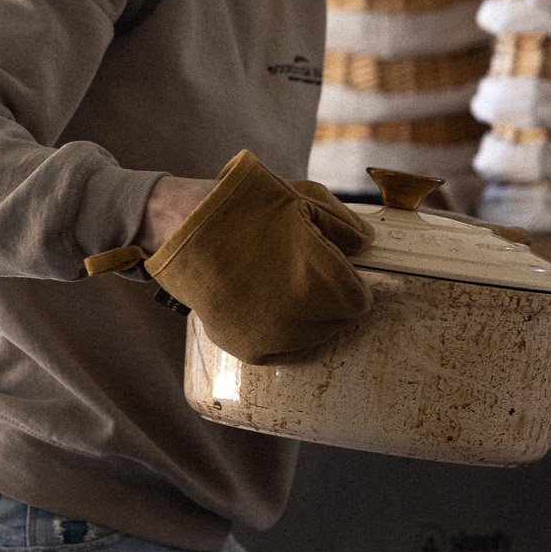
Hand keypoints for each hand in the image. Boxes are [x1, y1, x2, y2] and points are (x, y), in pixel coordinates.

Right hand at [144, 151, 372, 362]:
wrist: (184, 227)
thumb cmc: (246, 207)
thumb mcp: (303, 199)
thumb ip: (344, 225)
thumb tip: (365, 245)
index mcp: (322, 275)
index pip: (360, 301)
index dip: (354, 285)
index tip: (344, 274)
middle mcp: (302, 312)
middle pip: (341, 321)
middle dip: (335, 301)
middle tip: (315, 279)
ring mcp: (274, 335)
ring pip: (315, 339)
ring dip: (314, 319)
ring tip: (292, 291)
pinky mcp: (249, 348)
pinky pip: (285, 352)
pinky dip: (287, 335)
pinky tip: (277, 310)